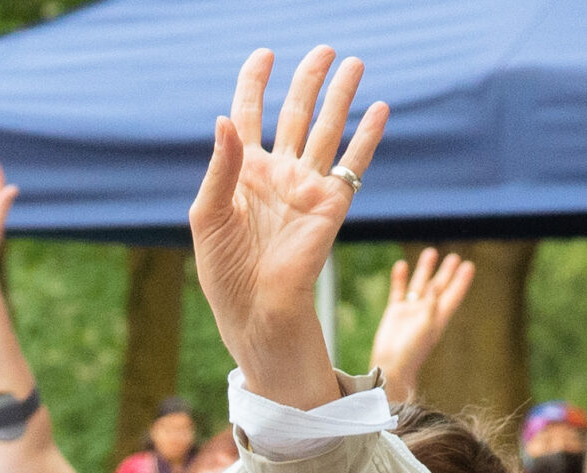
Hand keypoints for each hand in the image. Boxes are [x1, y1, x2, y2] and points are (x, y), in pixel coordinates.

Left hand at [190, 46, 387, 411]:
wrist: (255, 309)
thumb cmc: (223, 270)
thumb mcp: (207, 213)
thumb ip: (220, 165)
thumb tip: (225, 118)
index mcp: (243, 172)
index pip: (251, 114)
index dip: (256, 82)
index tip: (264, 54)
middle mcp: (278, 173)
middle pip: (295, 113)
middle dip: (309, 80)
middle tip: (325, 49)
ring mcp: (306, 187)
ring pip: (327, 130)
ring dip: (341, 97)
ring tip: (354, 63)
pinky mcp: (332, 205)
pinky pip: (352, 163)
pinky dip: (367, 136)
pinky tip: (379, 109)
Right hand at [370, 247, 473, 405]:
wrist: (391, 366)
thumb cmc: (412, 351)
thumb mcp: (426, 327)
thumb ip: (431, 306)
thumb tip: (434, 288)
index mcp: (440, 318)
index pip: (454, 295)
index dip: (462, 281)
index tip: (469, 266)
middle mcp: (427, 312)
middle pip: (439, 287)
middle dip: (447, 273)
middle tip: (455, 257)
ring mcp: (410, 312)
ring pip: (420, 285)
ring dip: (425, 270)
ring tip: (431, 252)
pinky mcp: (395, 313)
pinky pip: (399, 291)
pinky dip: (400, 278)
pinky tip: (401, 265)